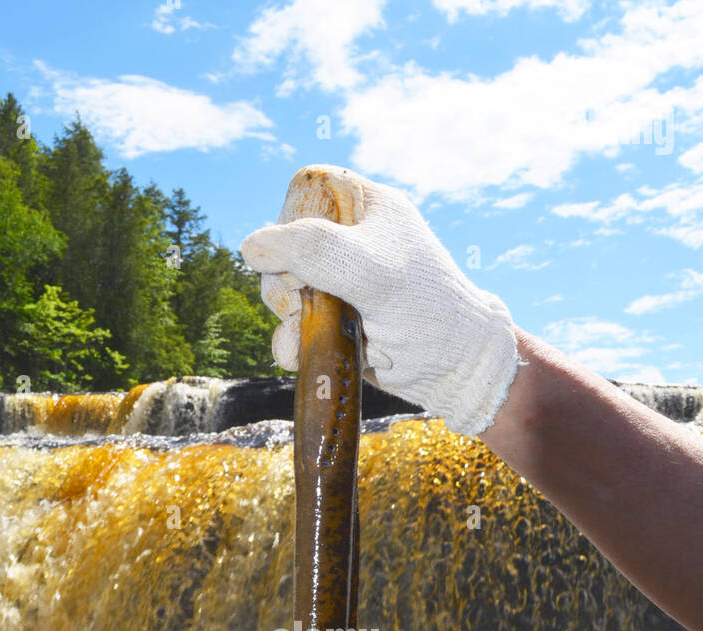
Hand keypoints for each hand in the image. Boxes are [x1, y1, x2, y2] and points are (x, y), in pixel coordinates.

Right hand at [240, 164, 519, 435]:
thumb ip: (311, 249)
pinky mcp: (333, 322)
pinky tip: (302, 353)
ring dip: (289, 316)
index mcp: (365, 206)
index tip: (303, 249)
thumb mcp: (369, 270)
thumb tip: (249, 247)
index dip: (292, 217)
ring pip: (282, 289)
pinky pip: (291, 325)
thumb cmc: (425, 310)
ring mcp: (338, 283)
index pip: (306, 189)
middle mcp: (349, 240)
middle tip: (307, 298)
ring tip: (313, 332)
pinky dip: (292, 341)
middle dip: (286, 278)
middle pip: (283, 244)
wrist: (453, 369)